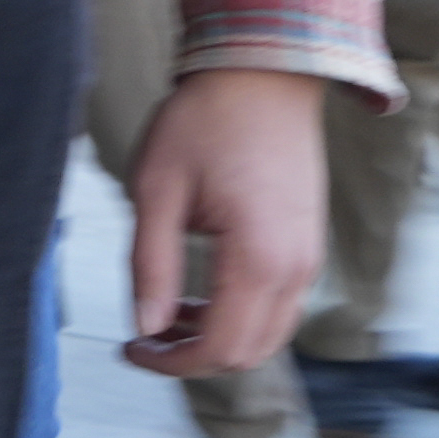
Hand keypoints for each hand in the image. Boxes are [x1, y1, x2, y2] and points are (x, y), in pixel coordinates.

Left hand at [121, 67, 324, 376]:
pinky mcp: (307, 244)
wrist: (262, 74)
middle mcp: (296, 269)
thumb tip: (145, 326)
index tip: (130, 348)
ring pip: (267, 334)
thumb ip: (151, 266)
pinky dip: (239, 314)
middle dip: (192, 357)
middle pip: (248, 352)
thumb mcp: (157, 191)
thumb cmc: (204, 123)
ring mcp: (308, 257)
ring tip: (165, 312)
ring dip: (217, 337)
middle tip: (143, 334)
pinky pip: (278, 304)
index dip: (171, 363)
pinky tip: (198, 291)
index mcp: (259, 260)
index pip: (221, 349)